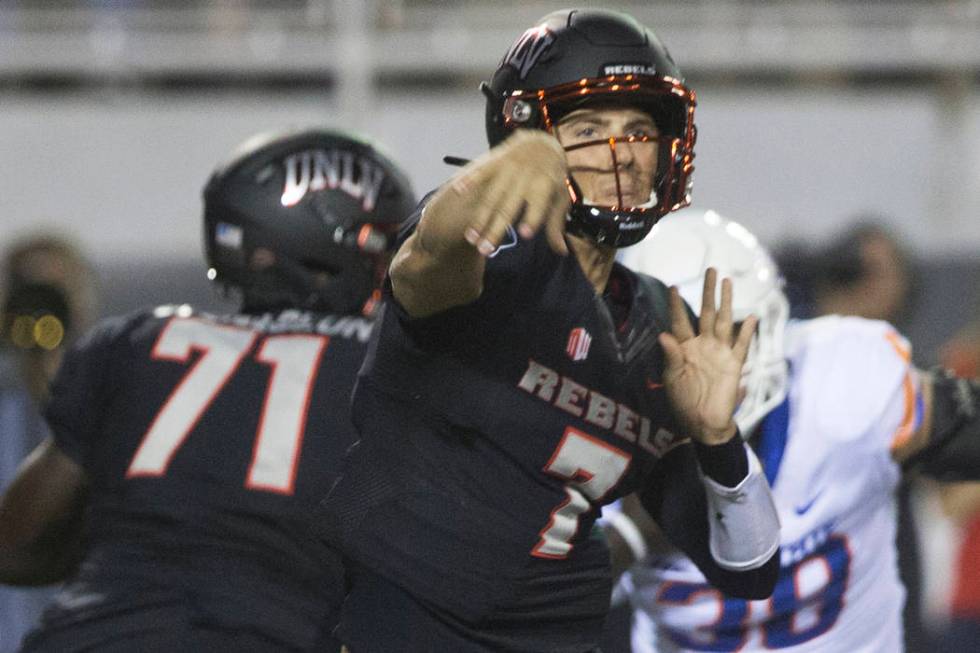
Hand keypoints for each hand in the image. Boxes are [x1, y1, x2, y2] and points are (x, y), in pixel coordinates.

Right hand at [452, 130, 570, 255]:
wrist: (541, 143)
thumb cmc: (551, 177)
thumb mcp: (559, 198)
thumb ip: (556, 225)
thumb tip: (562, 252)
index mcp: (544, 184)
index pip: (539, 203)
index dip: (533, 218)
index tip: (525, 235)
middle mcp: (525, 176)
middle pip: (508, 207)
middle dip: (496, 229)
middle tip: (485, 251)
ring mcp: (508, 168)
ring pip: (491, 196)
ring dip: (479, 217)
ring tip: (470, 238)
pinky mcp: (495, 161)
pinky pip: (480, 171)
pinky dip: (468, 180)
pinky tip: (457, 191)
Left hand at [659, 268, 757, 444]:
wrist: (702, 422)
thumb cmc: (683, 400)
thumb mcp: (672, 377)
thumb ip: (670, 355)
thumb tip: (663, 334)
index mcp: (684, 348)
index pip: (680, 321)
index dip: (676, 305)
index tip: (673, 286)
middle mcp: (702, 345)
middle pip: (706, 313)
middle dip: (708, 292)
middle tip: (710, 270)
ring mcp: (719, 352)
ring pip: (724, 322)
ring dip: (727, 302)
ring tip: (728, 282)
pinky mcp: (733, 364)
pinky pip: (742, 345)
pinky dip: (747, 332)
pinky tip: (752, 317)